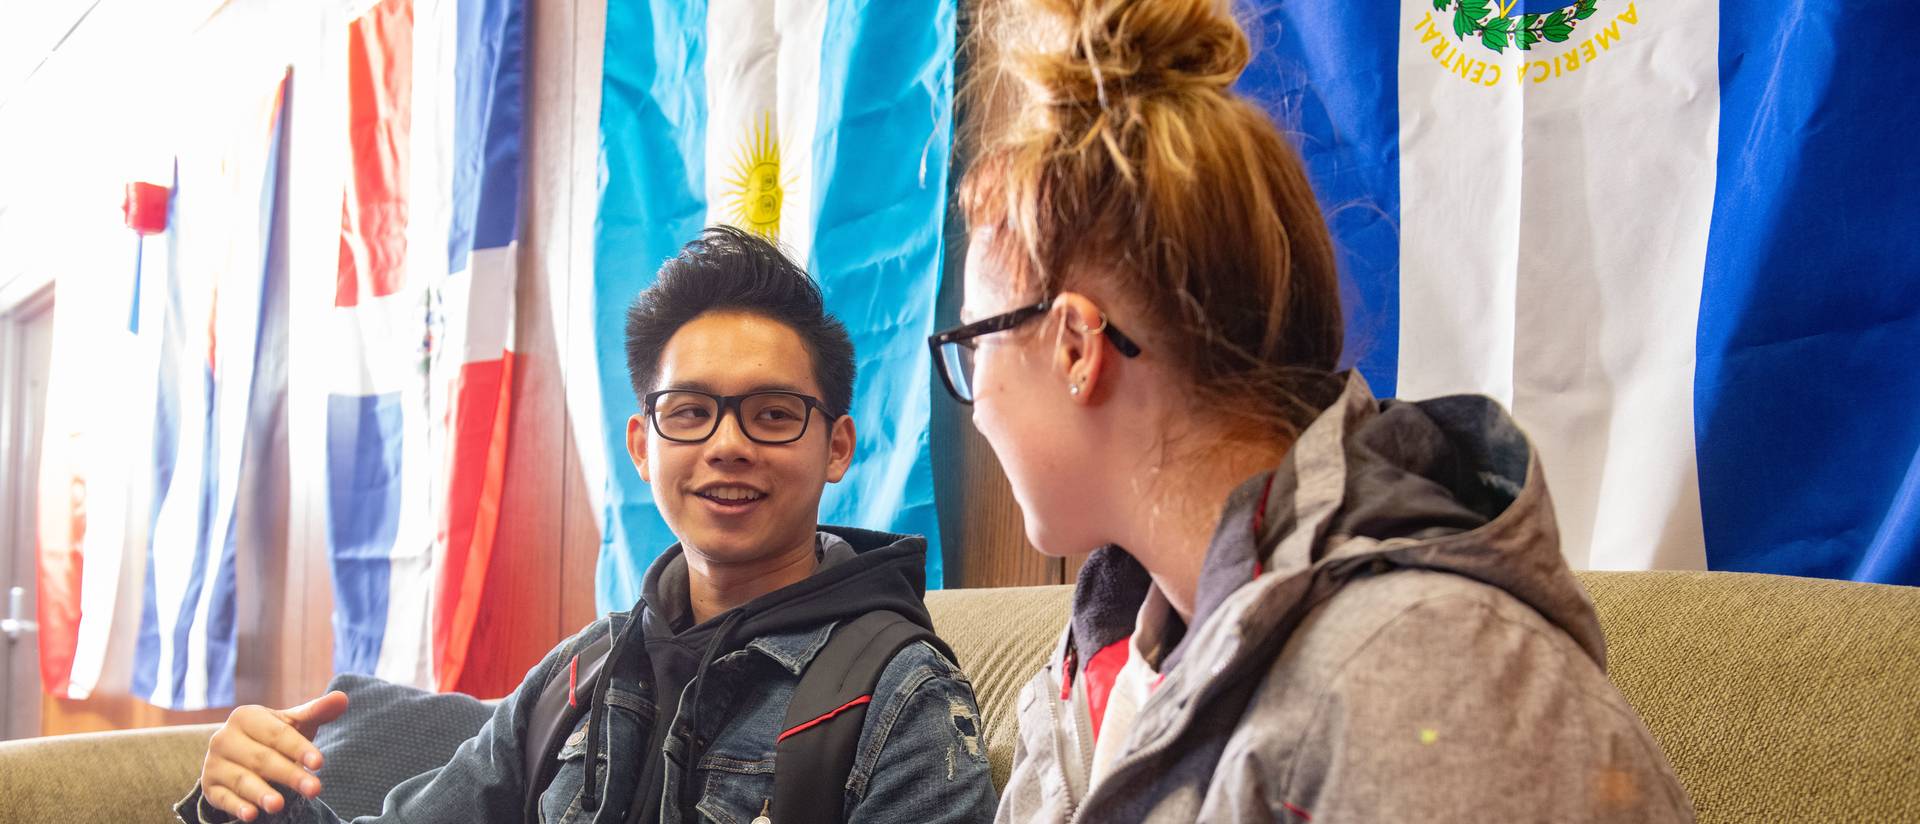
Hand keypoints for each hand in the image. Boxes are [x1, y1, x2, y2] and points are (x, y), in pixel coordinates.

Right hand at [198, 691, 348, 820]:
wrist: (237, 755)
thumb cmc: (273, 737)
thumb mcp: (293, 723)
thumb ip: (317, 712)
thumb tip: (343, 698)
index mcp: (246, 717)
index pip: (277, 734)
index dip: (299, 748)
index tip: (320, 763)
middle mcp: (224, 738)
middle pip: (262, 759)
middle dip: (289, 774)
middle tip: (315, 790)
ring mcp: (214, 763)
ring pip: (241, 779)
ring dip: (261, 793)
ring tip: (279, 805)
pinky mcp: (209, 787)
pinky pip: (223, 798)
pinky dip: (237, 806)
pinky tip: (252, 815)